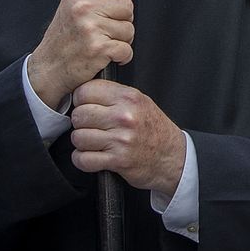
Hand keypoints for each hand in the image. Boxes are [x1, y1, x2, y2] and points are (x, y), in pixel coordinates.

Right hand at [28, 0, 140, 108]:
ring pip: (129, 28)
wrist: (48, 69)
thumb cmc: (65, 38)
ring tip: (100, 41)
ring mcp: (90, 28)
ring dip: (121, 39)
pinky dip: (121, 56)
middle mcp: (82, 7)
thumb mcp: (79, 7)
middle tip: (101, 29)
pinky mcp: (98, 48)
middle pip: (127, 5)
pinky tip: (104, 55)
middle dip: (121, 19)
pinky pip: (127, 49)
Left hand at [69, 79, 184, 197]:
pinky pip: (83, 159)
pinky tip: (92, 156)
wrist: (171, 155)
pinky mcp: (117, 160)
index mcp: (129, 97)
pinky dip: (83, 160)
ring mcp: (121, 139)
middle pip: (79, 115)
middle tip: (90, 126)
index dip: (80, 100)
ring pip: (78, 137)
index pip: (86, 91)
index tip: (85, 106)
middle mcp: (125, 116)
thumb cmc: (153, 128)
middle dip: (80, 123)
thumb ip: (114, 94)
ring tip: (93, 142)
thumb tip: (83, 92)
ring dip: (81, 143)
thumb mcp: (140, 101)